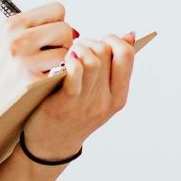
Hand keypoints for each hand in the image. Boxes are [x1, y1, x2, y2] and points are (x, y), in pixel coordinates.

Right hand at [0, 1, 73, 127]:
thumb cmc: (0, 77)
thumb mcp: (8, 44)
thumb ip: (35, 31)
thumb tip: (75, 31)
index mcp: (11, 24)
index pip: (57, 9)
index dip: (59, 25)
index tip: (49, 42)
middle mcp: (17, 38)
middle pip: (66, 28)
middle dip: (64, 44)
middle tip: (49, 60)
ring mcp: (24, 59)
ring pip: (69, 50)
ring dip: (64, 62)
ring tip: (45, 72)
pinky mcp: (32, 80)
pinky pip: (65, 70)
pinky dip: (61, 77)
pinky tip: (45, 84)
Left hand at [20, 30, 136, 159]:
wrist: (51, 144)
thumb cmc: (74, 114)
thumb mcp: (101, 95)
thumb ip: (114, 68)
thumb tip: (129, 35)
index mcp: (118, 97)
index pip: (127, 55)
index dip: (114, 40)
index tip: (102, 41)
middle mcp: (105, 101)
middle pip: (107, 53)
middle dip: (92, 41)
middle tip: (79, 46)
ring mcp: (87, 103)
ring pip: (93, 60)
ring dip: (79, 48)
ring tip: (71, 52)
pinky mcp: (66, 103)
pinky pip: (75, 73)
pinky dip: (71, 61)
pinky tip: (66, 61)